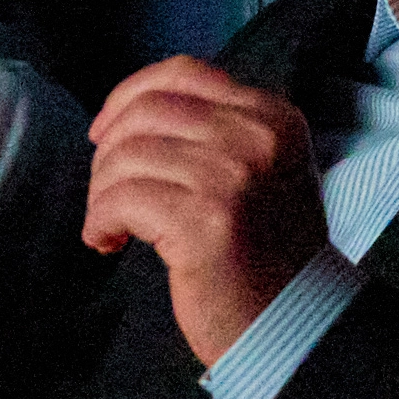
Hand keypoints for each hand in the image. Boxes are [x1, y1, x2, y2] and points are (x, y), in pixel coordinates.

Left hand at [81, 57, 328, 367]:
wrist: (298, 325)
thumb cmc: (270, 254)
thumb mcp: (264, 169)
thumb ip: (216, 130)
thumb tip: (130, 112)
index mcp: (272, 116)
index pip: (183, 74)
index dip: (129, 96)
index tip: (104, 132)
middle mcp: (255, 138)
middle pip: (148, 111)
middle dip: (109, 150)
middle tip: (107, 190)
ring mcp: (230, 177)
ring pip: (127, 155)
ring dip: (103, 192)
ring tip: (112, 223)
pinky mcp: (202, 222)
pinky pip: (120, 200)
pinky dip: (101, 220)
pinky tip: (108, 242)